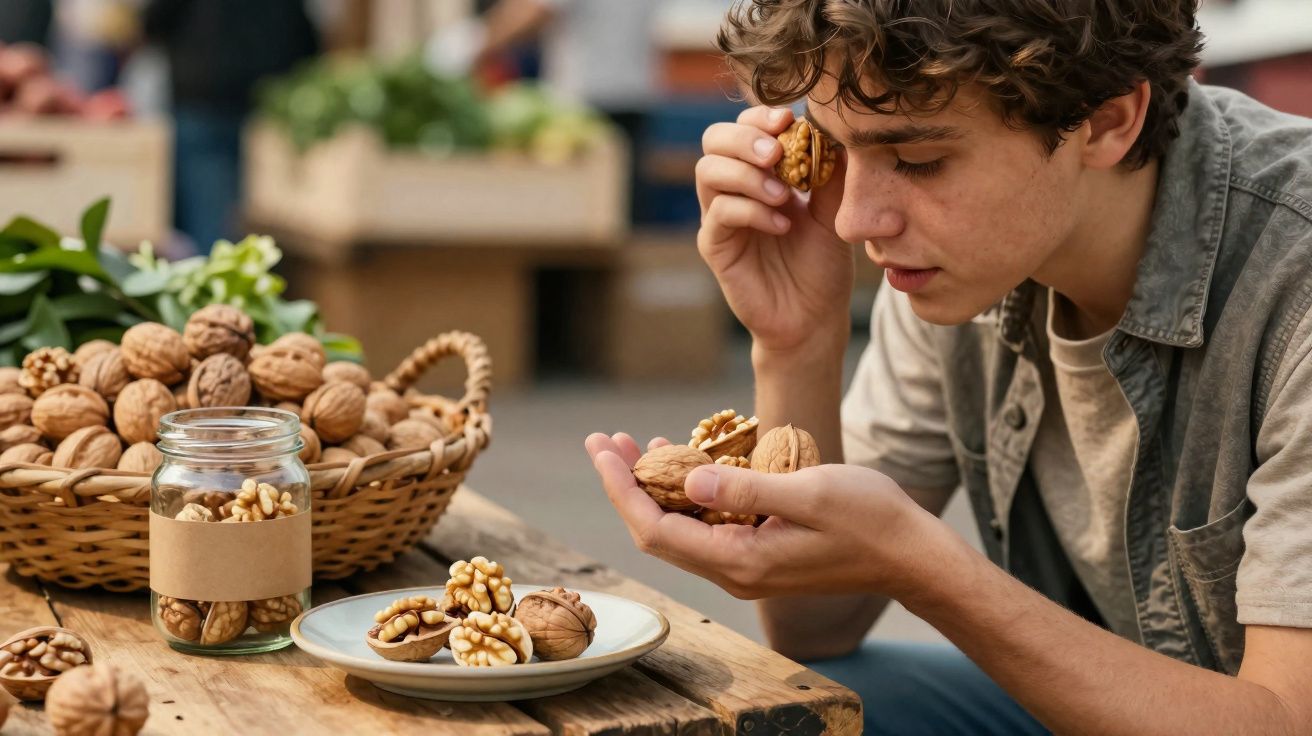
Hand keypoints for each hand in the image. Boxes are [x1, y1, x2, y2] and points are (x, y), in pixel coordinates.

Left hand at [583, 432, 945, 599]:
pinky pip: (706, 528)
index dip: (622, 489)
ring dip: (652, 487)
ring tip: (634, 445)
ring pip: (679, 530)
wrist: (911, 555)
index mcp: (740, 561)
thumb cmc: (870, 519)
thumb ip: (745, 490)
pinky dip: (685, 494)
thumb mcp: (809, 493)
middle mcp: (735, 571)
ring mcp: (746, 566)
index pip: (656, 529)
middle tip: (605, 440)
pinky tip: (683, 463)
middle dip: (626, 485)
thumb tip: (686, 482)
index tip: (603, 450)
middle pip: (656, 532)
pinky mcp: (758, 554)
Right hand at [697, 106, 853, 355]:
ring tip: (783, 194)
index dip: (760, 117)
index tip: (789, 120)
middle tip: (778, 153)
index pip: (744, 127)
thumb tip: (832, 130)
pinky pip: (720, 214)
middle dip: (745, 138)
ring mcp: (720, 217)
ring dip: (746, 173)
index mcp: (760, 172)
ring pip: (708, 171)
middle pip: (714, 140)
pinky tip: (781, 225)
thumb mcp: (834, 211)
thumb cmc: (822, 264)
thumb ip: (830, 173)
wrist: (814, 317)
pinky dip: (751, 210)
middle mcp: (733, 189)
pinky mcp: (716, 246)